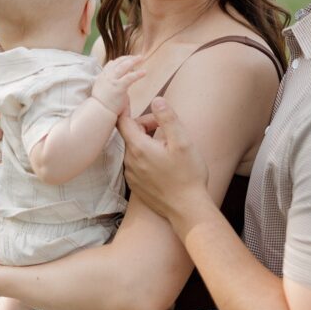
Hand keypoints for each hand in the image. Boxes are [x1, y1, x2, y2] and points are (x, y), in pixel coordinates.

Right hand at [92, 55, 144, 114]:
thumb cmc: (102, 104)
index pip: (112, 64)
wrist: (99, 111)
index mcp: (103, 77)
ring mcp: (112, 81)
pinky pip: (130, 77)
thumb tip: (118, 80)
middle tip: (138, 56)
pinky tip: (144, 72)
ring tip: (142, 58)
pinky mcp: (119, 87)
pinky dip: (138, 74)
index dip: (121, 60)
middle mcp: (107, 76)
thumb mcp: (103, 90)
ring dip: (133, 61)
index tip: (129, 59)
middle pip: (118, 62)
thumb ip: (110, 83)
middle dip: (129, 58)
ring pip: (124, 66)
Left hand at [118, 98, 207, 226]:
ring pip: (134, 150)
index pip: (123, 121)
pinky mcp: (137, 186)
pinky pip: (137, 164)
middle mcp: (129, 161)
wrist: (187, 209)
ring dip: (147, 142)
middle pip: (130, 134)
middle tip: (166, 128)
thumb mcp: (182, 142)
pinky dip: (146, 157)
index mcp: (138, 147)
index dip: (128, 109)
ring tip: (168, 146)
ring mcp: (131, 175)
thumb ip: (168, 118)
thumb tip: (157, 100)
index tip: (135, 102)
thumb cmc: (187, 175)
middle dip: (145, 126)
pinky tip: (164, 162)